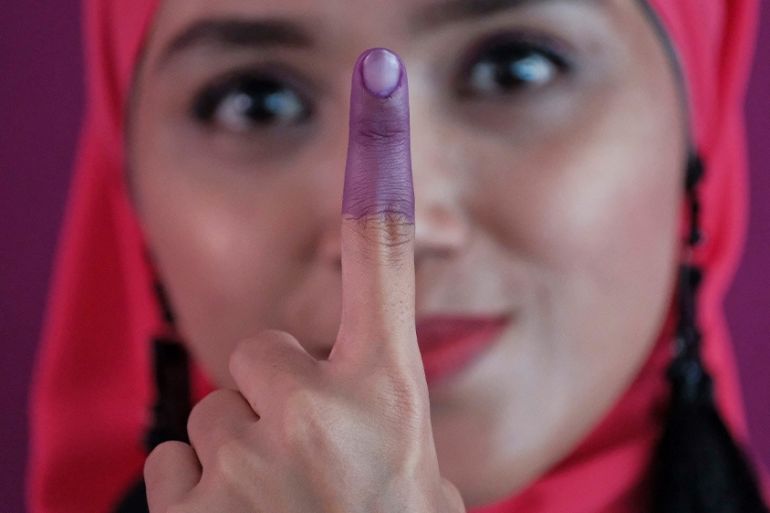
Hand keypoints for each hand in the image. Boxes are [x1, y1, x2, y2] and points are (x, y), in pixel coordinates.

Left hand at [143, 48, 465, 512]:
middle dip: (275, 399)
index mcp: (388, 400)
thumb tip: (344, 373)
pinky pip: (171, 463)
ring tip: (278, 508)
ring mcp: (249, 464)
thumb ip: (381, 411)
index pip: (383, 264)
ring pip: (213, 417)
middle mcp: (320, 417)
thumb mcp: (418, 475)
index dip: (381, 174)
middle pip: (261, 354)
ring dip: (237, 455)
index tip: (380, 90)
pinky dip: (195, 492)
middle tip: (308, 461)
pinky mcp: (187, 507)